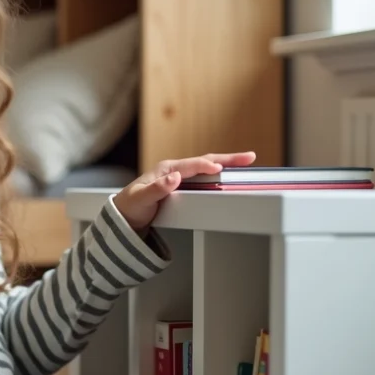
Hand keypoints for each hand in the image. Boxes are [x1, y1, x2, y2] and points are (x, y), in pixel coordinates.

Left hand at [114, 152, 256, 232]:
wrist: (124, 218)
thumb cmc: (130, 207)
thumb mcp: (141, 199)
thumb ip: (157, 189)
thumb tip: (175, 177)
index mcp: (166, 169)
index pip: (191, 165)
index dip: (207, 166)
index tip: (220, 169)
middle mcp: (175, 170)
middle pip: (205, 161)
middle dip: (228, 159)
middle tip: (249, 157)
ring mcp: (180, 178)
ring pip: (208, 168)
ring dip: (227, 165)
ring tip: (246, 163)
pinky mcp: (184, 188)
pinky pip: (205, 179)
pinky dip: (220, 176)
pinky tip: (231, 177)